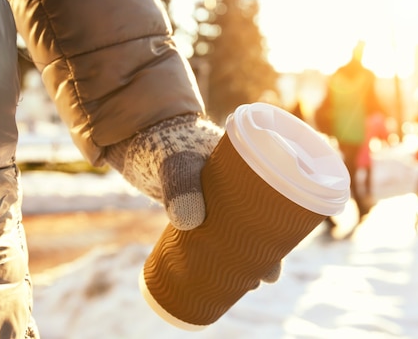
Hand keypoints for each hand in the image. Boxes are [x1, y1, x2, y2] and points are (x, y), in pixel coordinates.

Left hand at [105, 113, 283, 282]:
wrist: (135, 134)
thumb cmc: (165, 142)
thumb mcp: (177, 162)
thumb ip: (181, 187)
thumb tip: (190, 224)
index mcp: (249, 167)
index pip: (278, 201)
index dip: (282, 234)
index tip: (276, 263)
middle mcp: (238, 183)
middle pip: (261, 221)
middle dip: (264, 252)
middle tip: (260, 280)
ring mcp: (216, 195)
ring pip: (238, 229)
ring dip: (242, 254)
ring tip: (243, 283)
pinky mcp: (194, 203)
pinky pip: (214, 230)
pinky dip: (218, 249)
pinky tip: (217, 270)